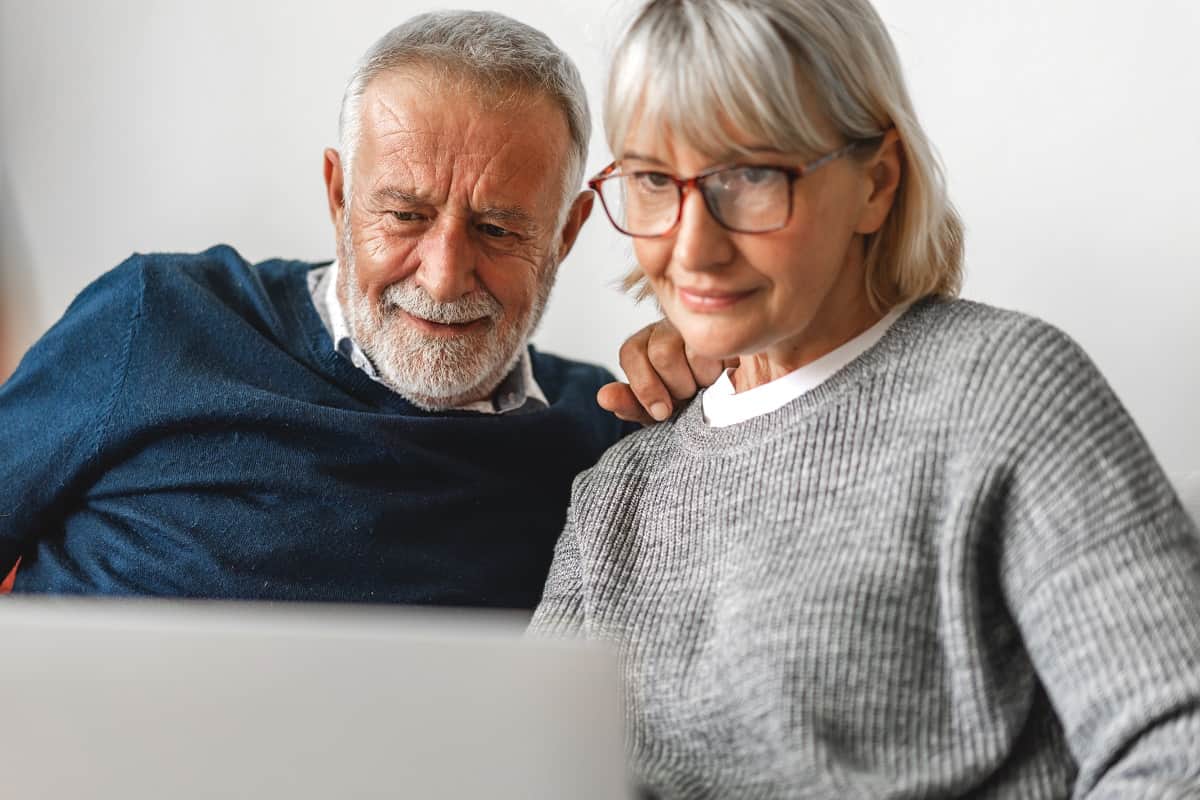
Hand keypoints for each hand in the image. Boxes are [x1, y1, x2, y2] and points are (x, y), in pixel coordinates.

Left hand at [598, 318, 734, 423]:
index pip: (632, 352)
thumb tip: (604, 397)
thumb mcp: (660, 410)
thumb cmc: (694, 402)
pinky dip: (723, 371)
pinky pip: (721, 348)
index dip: (644, 385)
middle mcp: (671, 325)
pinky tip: (727, 374)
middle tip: (691, 396)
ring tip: (711, 385)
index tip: (662, 412)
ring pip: (694, 349)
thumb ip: (633, 404)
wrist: (735, 401)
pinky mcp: (729, 324)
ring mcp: (701, 320)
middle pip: (661, 351)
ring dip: (703, 379)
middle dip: (677, 386)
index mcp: (648, 342)